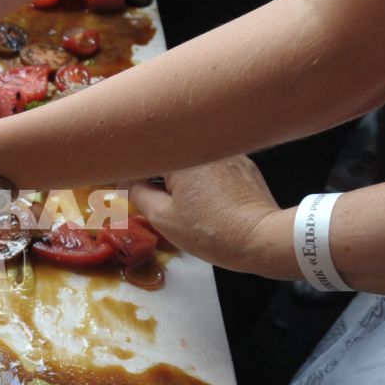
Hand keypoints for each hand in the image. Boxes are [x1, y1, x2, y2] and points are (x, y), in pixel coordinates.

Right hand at [120, 158, 295, 279]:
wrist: (261, 238)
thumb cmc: (210, 231)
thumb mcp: (163, 218)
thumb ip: (138, 194)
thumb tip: (126, 181)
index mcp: (181, 156)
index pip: (145, 154)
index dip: (131, 169)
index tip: (124, 182)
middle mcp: (205, 146)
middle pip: (170, 153)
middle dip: (157, 170)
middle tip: (150, 192)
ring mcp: (229, 153)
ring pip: (193, 158)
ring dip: (182, 172)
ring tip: (182, 197)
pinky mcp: (245, 164)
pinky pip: (215, 164)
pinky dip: (205, 176)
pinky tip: (208, 197)